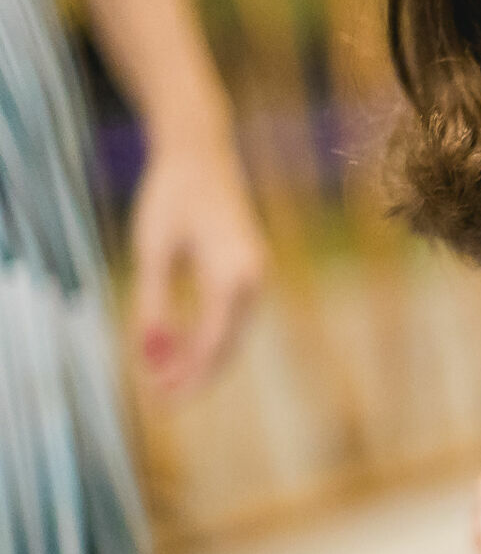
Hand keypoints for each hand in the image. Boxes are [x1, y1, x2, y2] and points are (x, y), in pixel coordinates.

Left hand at [129, 134, 266, 394]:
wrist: (201, 153)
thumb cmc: (171, 197)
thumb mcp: (152, 251)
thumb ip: (153, 303)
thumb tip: (151, 353)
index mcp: (233, 277)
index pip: (212, 344)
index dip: (187, 376)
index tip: (161, 399)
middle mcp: (253, 281)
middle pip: (228, 346)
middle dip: (195, 375)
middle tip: (162, 399)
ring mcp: (255, 276)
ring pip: (231, 334)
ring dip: (201, 358)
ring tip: (166, 378)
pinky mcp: (248, 270)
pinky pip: (231, 317)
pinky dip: (207, 336)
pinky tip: (181, 346)